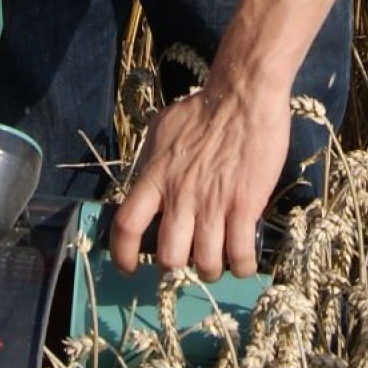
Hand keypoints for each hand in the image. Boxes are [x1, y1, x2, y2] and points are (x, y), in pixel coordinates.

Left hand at [111, 78, 289, 280]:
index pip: (126, 226)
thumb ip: (150, 158)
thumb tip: (145, 174)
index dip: (123, 254)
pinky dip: (242, 266)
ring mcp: (212, 204)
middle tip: (184, 261)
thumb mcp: (161, 131)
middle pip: (168, 256)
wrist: (243, 96)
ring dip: (209, 270)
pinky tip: (243, 262)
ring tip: (215, 264)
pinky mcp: (244, 206)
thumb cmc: (201, 109)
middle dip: (174, 269)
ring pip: (205, 262)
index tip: (128, 266)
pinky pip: (240, 253)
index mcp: (154, 179)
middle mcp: (179, 197)